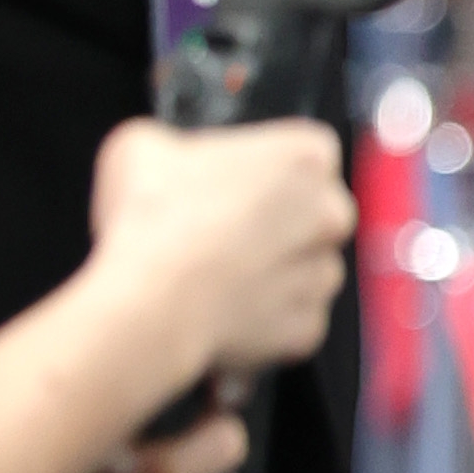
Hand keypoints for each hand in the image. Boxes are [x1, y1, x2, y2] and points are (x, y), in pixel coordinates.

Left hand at [0, 402, 254, 472]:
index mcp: (127, 406)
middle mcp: (141, 452)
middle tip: (124, 471)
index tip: (207, 402)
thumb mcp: (65, 402)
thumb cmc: (0, 460)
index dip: (215, 400)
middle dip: (178, 463)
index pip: (199, 391)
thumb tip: (159, 350)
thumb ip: (119, 379)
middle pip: (218, 450)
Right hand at [88, 112, 353, 379]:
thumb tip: (169, 159)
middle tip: (222, 225)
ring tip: (216, 269)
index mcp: (304, 156)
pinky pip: (292, 315)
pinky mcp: (308, 327)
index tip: (233, 179)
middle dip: (278, 218)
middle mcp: (329, 214)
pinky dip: (263, 315)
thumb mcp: (144, 145)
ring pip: (307, 266)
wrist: (151, 301)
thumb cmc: (152, 220)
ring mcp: (322, 273)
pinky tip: (222, 303)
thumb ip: (176, 146)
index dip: (264, 167)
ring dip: (272, 267)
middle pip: (314, 211)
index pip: (305, 154)